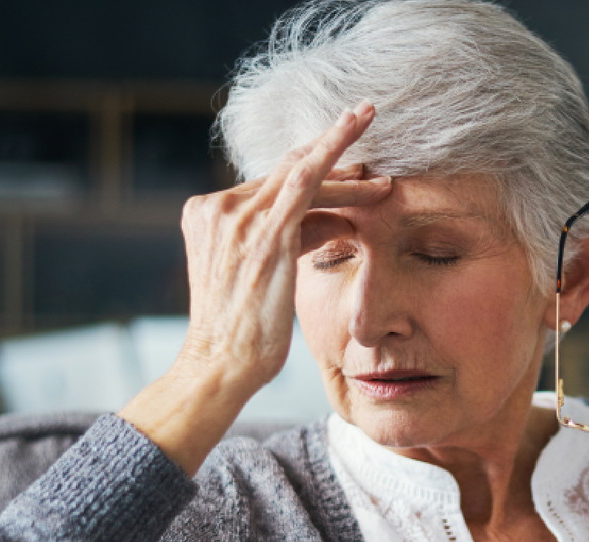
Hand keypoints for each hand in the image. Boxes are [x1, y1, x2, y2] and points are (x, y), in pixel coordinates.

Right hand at [176, 101, 390, 399]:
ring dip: (346, 161)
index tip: (347, 167)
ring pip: (303, 174)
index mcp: (209, 216)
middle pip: (286, 172)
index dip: (313, 171)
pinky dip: (334, 151)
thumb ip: (294, 240)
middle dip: (331, 152)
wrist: (221, 364)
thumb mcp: (267, 277)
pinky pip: (307, 180)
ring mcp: (237, 217)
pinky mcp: (265, 232)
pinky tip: (356, 131)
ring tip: (378, 146)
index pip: (270, 185)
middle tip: (367, 130)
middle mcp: (218, 208)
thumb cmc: (246, 334)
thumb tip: (337, 220)